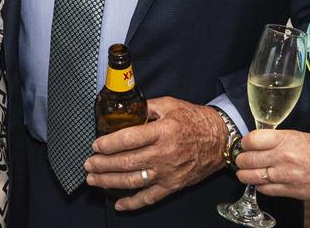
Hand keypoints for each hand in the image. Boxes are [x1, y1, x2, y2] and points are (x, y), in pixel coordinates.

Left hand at [84, 97, 227, 210]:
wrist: (221, 139)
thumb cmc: (195, 120)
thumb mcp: (170, 105)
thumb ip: (146, 107)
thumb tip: (124, 110)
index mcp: (162, 131)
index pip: (128, 139)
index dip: (108, 144)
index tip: (95, 144)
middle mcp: (164, 154)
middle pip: (126, 162)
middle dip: (102, 164)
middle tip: (88, 164)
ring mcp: (168, 172)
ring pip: (133, 181)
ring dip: (110, 182)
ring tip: (94, 180)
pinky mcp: (173, 185)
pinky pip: (150, 197)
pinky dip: (133, 203)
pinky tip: (118, 204)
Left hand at [235, 129, 309, 206]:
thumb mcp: (302, 137)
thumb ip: (279, 138)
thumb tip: (260, 140)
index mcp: (287, 139)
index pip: (252, 139)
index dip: (245, 142)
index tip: (246, 144)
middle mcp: (283, 157)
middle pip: (247, 159)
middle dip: (242, 159)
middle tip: (243, 158)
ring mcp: (284, 176)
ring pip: (250, 176)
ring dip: (244, 174)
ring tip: (245, 171)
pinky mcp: (288, 192)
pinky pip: (263, 189)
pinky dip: (258, 186)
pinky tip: (261, 181)